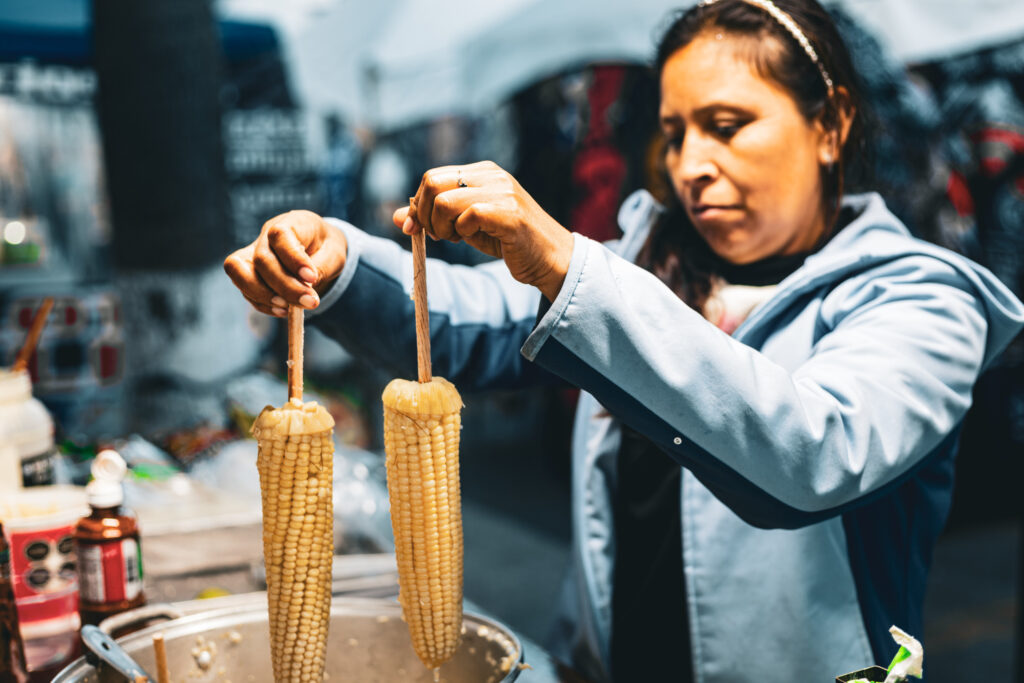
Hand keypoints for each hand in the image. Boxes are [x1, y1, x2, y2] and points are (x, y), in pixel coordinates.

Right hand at [223, 210, 346, 315]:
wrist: (318, 249)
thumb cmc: (326, 248)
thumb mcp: (334, 254)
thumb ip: (321, 268)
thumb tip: (305, 287)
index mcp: (291, 223)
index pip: (280, 235)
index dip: (293, 258)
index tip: (311, 277)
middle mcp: (265, 236)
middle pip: (262, 259)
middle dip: (284, 285)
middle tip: (309, 302)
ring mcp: (252, 254)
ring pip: (240, 272)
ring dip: (264, 295)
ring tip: (289, 309)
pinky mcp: (247, 273)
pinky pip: (245, 290)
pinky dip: (263, 304)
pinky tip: (283, 311)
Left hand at [392, 161, 573, 300]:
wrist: (550, 259)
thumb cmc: (508, 242)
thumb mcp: (466, 227)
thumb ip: (435, 218)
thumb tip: (398, 217)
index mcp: (482, 172)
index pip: (431, 177)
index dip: (418, 205)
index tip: (421, 229)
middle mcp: (492, 175)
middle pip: (431, 182)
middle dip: (425, 215)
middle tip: (441, 236)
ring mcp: (503, 192)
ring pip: (444, 200)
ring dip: (442, 227)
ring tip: (458, 238)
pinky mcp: (510, 213)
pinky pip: (468, 216)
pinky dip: (463, 232)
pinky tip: (474, 239)